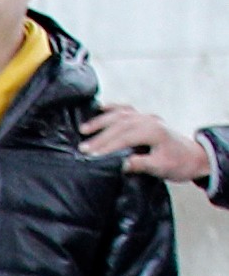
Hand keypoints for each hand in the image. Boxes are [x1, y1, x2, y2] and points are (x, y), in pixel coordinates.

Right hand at [80, 105, 212, 181]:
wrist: (193, 157)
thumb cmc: (178, 163)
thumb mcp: (161, 167)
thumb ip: (142, 164)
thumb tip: (122, 164)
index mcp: (154, 131)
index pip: (126, 136)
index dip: (108, 146)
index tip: (93, 156)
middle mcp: (149, 121)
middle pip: (120, 124)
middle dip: (100, 136)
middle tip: (83, 148)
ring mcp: (146, 118)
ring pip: (120, 114)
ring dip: (101, 121)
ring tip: (84, 130)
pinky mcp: (144, 118)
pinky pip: (126, 109)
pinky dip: (112, 108)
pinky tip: (100, 108)